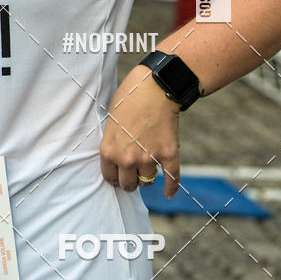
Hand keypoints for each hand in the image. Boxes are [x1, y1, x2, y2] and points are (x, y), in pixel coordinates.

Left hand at [100, 65, 180, 197]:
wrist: (154, 87)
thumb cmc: (129, 98)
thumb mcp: (111, 121)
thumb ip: (113, 143)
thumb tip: (117, 159)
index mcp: (109, 150)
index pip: (109, 177)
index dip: (115, 177)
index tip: (119, 176)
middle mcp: (127, 158)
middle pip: (128, 184)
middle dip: (130, 180)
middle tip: (133, 175)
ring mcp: (148, 157)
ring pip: (147, 181)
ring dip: (147, 177)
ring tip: (148, 170)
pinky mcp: (168, 154)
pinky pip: (171, 177)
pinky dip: (171, 187)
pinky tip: (169, 193)